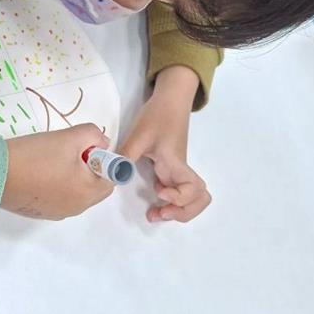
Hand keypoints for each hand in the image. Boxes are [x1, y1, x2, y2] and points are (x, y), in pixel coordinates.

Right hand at [1, 124, 112, 219]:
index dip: (104, 160)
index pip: (111, 179)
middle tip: (69, 151)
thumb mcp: (69, 137)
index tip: (86, 148)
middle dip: (88, 168)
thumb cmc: (36, 156)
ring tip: (51, 159)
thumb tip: (102, 143)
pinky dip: (56, 185)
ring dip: (72, 176)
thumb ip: (93, 135)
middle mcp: (76, 208)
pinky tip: (38, 171)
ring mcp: (56, 213)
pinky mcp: (39, 212)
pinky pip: (58, 197)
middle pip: (94, 187)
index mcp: (88, 193)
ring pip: (75, 192)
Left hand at [120, 66, 210, 223]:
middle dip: (182, 212)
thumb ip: (126, 155)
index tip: (159, 192)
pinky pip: (178, 192)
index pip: (193, 188)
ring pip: (192, 198)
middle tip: (160, 213)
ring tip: (158, 212)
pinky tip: (155, 195)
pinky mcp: (171, 169)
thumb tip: (113, 178)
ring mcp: (178, 171)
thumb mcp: (138, 134)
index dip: (179, 197)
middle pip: (200, 199)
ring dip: (179, 210)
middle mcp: (180, 170)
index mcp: (176, 163)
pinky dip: (171, 201)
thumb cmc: (157, 115)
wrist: (170, 100)